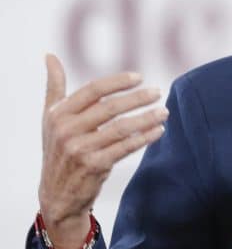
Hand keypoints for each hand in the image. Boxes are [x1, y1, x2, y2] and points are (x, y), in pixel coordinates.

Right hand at [37, 53, 167, 248]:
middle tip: (158, 92)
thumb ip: (54, 86)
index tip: (139, 77)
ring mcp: (80, 149)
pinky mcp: (94, 165)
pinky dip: (144, 137)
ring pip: (121, 128)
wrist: (57, 193)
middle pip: (110, 108)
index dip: (117, 82)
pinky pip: (125, 147)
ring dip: (147, 118)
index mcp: (58, 114)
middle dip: (138, 98)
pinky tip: (158, 131)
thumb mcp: (51, 118)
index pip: (92, 90)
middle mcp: (67, 130)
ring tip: (164, 111)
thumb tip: (50, 56)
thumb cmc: (58, 148)